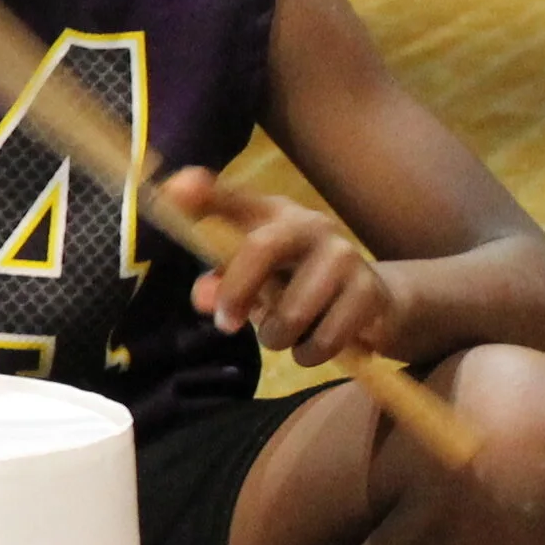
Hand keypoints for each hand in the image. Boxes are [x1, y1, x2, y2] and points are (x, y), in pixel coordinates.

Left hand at [158, 168, 398, 366]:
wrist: (372, 302)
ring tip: (283, 338)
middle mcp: (309, 224)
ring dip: (277, 338)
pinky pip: (325, 337)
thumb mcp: (255, 281)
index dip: (202, 194)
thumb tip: (203, 297)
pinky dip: (310, 353)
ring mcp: (345, 254)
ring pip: (291, 310)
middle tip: (227, 324)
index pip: (232, 198)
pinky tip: (314, 345)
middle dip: (237, 293)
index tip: (171, 192)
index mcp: (272, 215)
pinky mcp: (371, 291)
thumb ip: (220, 284)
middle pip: (261, 247)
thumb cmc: (296, 285)